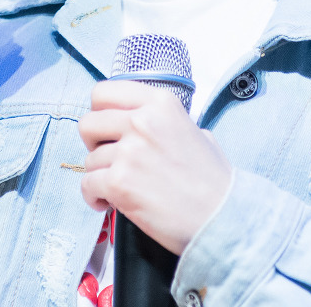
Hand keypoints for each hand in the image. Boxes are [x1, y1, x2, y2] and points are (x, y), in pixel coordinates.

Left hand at [77, 80, 232, 254]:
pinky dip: (94, 197)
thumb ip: (164, 122)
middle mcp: (142, 120)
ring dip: (99, 176)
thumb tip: (141, 122)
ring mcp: (129, 151)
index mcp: (160, 103)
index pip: (104, 93)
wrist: (223, 217)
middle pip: (88, 123)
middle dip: (93, 145)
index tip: (107, 131)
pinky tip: (110, 203)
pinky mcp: (119, 182)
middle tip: (108, 160)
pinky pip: (87, 185)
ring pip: (89, 160)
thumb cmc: (213, 181)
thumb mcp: (195, 132)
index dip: (100, 114)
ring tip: (120, 189)